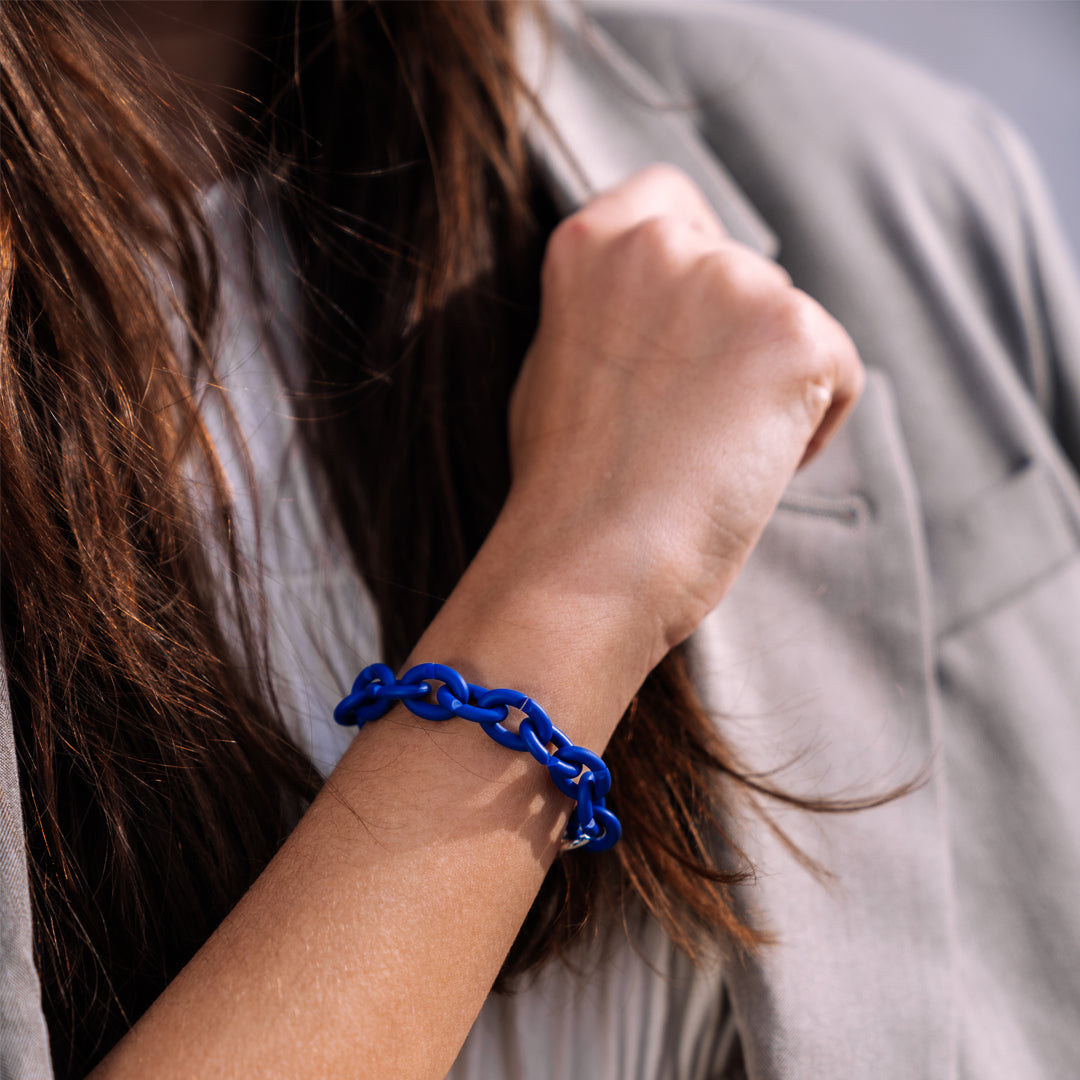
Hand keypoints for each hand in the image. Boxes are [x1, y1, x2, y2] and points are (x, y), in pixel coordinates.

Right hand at [501, 164, 862, 652]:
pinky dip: (811, 426)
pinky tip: (751, 469)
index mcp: (591, 243)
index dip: (696, 266)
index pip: (672, 200)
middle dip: (734, 342)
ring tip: (713, 458)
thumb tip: (663, 316)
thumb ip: (609, 312)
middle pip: (744, 272)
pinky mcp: (795, 334)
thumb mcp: (558, 366)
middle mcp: (662, 242)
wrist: (587, 563)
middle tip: (692, 428)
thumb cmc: (566, 491)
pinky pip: (839, 372)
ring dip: (773, 386)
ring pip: (791, 324)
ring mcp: (732, 281)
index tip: (687, 336)